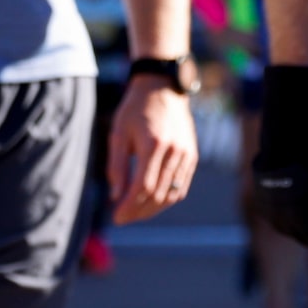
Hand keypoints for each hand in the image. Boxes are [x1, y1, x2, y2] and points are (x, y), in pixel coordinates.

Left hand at [106, 77, 198, 225]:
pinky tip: (151, 203)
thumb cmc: (135, 109)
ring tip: (134, 213)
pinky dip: (166, 199)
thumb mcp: (119, 134)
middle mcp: (174, 152)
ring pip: (171, 195)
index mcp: (154, 145)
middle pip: (158, 195)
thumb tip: (115, 197)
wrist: (163, 88)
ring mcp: (186, 155)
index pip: (143, 188)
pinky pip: (181, 187)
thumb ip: (116, 167)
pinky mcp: (192, 156)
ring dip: (152, 210)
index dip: (129, 207)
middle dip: (138, 212)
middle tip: (122, 219)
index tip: (116, 217)